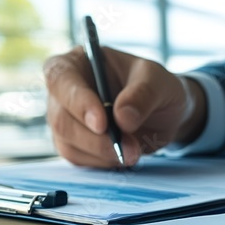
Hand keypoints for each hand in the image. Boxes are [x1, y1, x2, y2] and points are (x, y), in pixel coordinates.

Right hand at [44, 47, 206, 167]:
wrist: (163, 113)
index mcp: (77, 62)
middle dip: (96, 139)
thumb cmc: (155, 86)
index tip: (101, 123)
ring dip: (103, 153)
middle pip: (61, 119)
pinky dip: (104, 162)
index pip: (60, 78)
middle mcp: (63, 91)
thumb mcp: (158, 80)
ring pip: (68, 144)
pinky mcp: (73, 144)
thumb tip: (122, 118)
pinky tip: (124, 155)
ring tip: (134, 151)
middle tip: (129, 148)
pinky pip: (79, 159)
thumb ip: (143, 93)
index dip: (77, 101)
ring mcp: (65, 119)